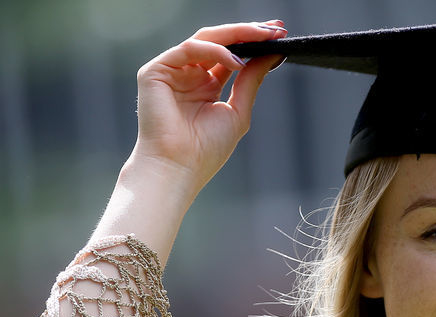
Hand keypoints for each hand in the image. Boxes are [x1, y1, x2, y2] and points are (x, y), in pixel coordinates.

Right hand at [130, 21, 286, 192]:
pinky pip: (188, 49)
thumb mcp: (237, 111)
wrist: (179, 169)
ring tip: (263, 36)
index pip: (230, 55)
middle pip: (220, 42)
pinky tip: (237, 60)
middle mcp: (188, 74)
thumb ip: (251, 81)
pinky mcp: (156, 71)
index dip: (253, 43)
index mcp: (205, 84)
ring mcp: (171, 71)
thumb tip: (272, 55)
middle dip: (248, 32)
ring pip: (205, 39)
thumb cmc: (206, 150)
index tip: (279, 35)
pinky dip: (214, 51)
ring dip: (236, 34)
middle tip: (275, 28)